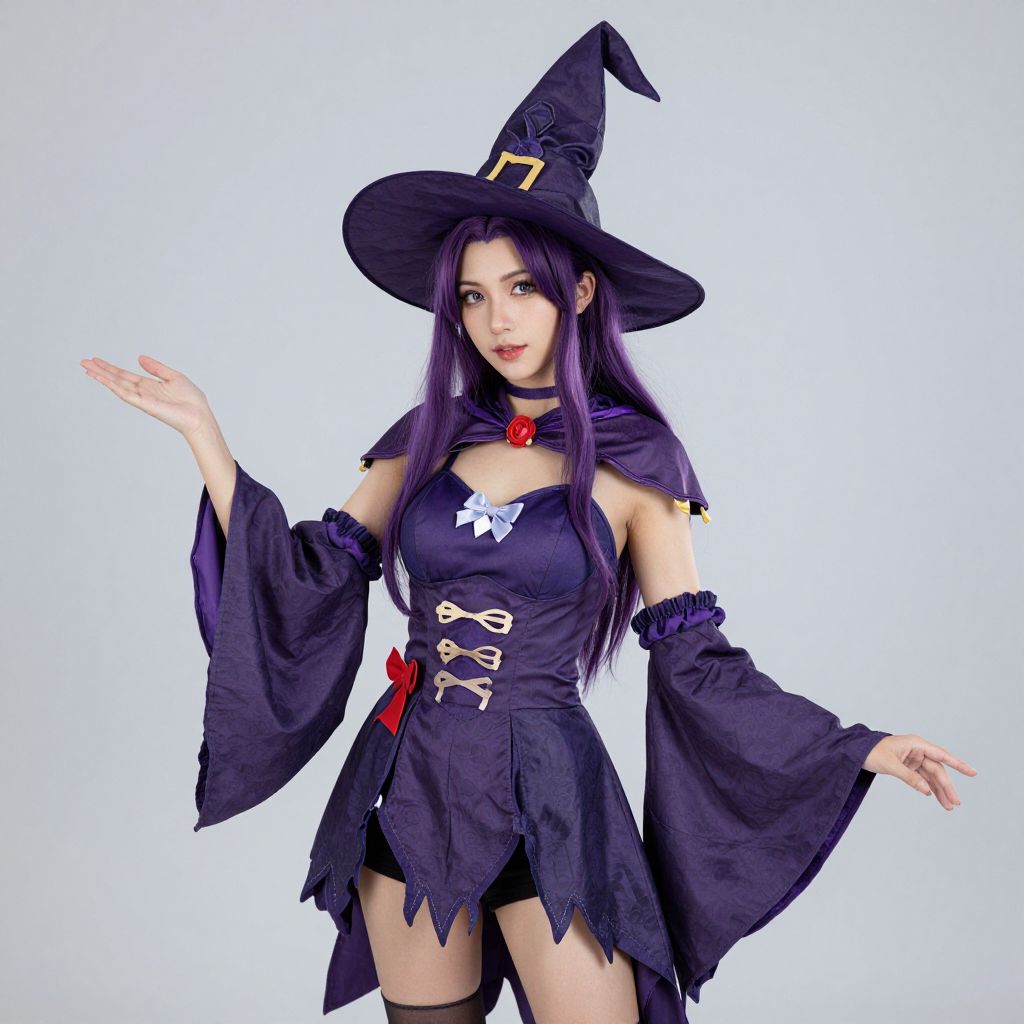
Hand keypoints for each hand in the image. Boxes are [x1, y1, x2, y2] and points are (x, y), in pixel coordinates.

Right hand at [81, 355, 212, 438]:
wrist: (199, 415)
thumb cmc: (191, 399)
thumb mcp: (173, 377)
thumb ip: (156, 368)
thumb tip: (139, 357)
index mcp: (149, 385)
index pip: (125, 375)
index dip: (110, 367)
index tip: (96, 360)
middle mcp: (142, 392)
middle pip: (116, 379)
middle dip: (100, 370)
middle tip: (83, 361)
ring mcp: (142, 399)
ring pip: (117, 385)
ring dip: (101, 377)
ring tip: (86, 368)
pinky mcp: (144, 405)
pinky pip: (125, 394)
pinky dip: (113, 386)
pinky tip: (102, 379)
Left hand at [863, 734, 976, 809]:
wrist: (855, 751)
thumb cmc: (871, 752)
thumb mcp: (889, 765)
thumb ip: (909, 777)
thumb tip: (927, 791)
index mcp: (915, 743)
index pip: (941, 755)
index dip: (958, 764)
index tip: (972, 772)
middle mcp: (918, 750)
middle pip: (938, 769)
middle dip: (947, 786)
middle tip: (956, 803)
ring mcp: (914, 758)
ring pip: (932, 776)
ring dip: (940, 791)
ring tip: (949, 807)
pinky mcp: (909, 766)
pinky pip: (923, 778)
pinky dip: (930, 789)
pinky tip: (936, 799)